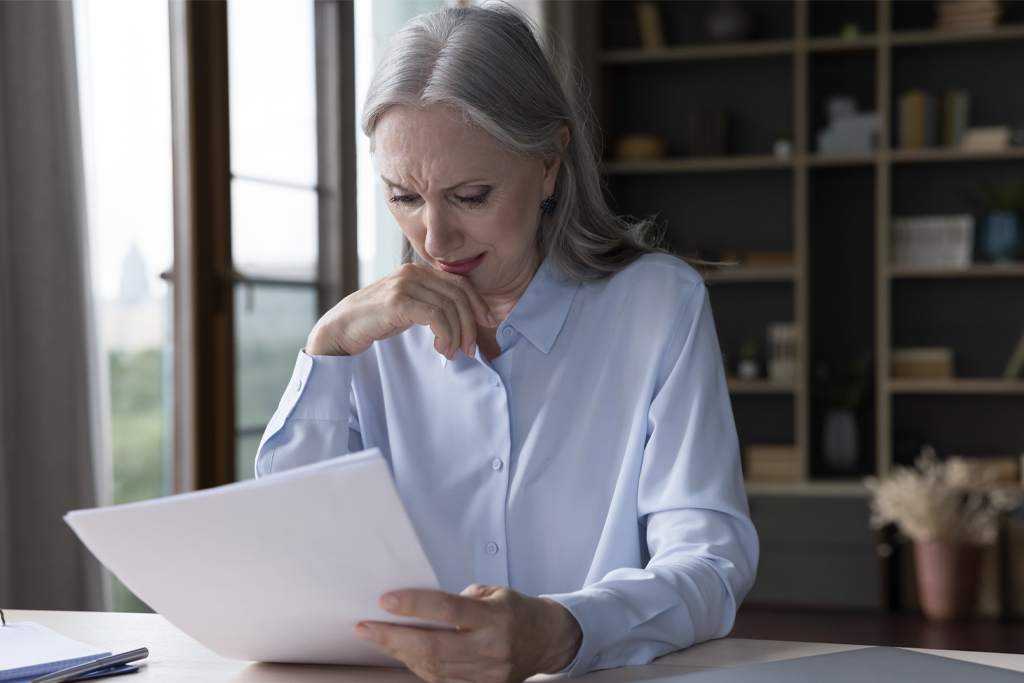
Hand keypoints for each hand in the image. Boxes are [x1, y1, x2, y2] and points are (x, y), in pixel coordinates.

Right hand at [306, 263, 495, 358]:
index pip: (460, 283)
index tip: (487, 323)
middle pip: (459, 295)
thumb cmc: (374, 321)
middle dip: (470, 324)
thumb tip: (462, 319)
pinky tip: (441, 349)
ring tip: (452, 353)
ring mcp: (404, 285)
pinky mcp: (397, 302)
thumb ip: (430, 304)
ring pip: (449, 308)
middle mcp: (412, 273)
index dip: (478, 304)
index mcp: (418, 271)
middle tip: (471, 348)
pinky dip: (445, 335)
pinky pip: (436, 317)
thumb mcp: (408, 308)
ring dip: (457, 335)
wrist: (340, 329)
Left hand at [355, 585, 582, 682]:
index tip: (385, 601)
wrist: (548, 639)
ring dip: (400, 653)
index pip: (448, 610)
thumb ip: (458, 600)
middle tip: (366, 627)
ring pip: (434, 668)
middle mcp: (492, 647)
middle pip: (434, 647)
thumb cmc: (517, 610)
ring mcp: (488, 673)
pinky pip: (442, 680)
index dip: (414, 605)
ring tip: (378, 638)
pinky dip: (418, 667)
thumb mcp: (492, 592)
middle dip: (393, 637)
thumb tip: (416, 607)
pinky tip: (403, 653)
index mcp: (495, 616)